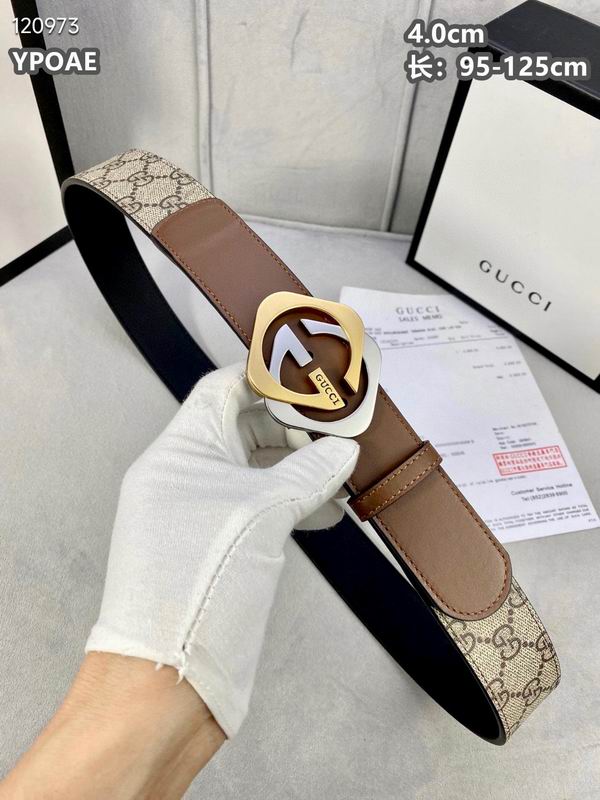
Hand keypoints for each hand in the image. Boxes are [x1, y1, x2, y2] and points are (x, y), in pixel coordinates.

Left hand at [87, 362, 358, 736]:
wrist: (167, 681)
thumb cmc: (198, 586)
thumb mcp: (261, 515)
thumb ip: (306, 473)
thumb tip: (344, 449)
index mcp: (179, 452)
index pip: (222, 389)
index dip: (266, 376)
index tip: (310, 371)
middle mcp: (184, 476)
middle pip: (242, 427)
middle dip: (292, 424)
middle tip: (339, 425)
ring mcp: (199, 512)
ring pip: (253, 469)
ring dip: (297, 465)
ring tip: (340, 468)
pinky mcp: (216, 546)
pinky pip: (257, 506)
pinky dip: (291, 501)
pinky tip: (326, 510)